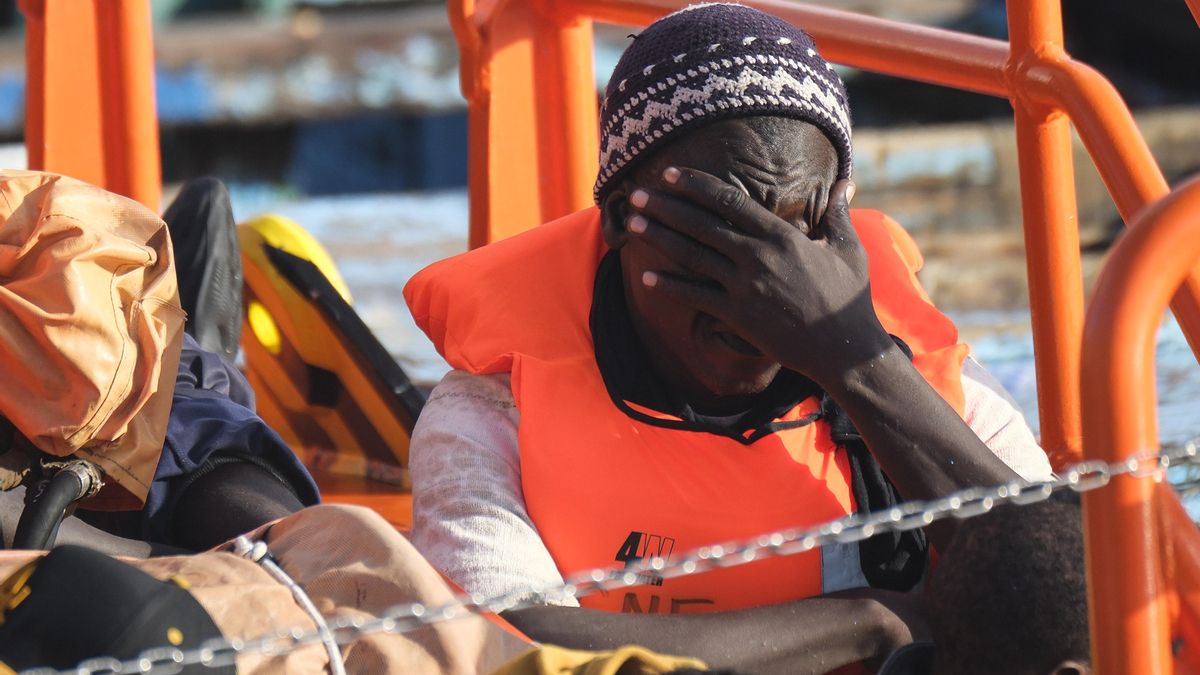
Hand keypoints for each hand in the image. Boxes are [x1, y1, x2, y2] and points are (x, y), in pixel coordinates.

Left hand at [627, 167, 893, 384]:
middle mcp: (758, 256)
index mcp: (781, 235)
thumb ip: (838, 212)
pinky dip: (669, 285)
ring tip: (632, 223)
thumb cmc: (848, 298)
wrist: (844, 347)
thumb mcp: (848, 249)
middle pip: (702, 223)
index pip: (729, 201)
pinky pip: (696, 296)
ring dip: (659, 238)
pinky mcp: (738, 315)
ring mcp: (745, 286)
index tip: (669, 174)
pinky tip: (645, 276)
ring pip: (693, 255)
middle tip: (637, 193)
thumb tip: (846, 181)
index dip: (696, 185)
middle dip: (666, 206)